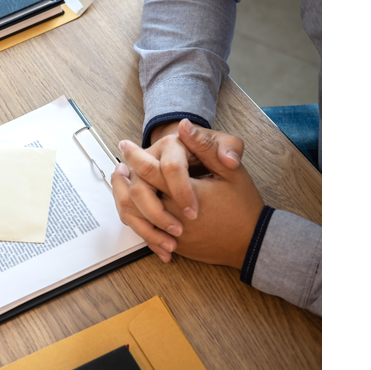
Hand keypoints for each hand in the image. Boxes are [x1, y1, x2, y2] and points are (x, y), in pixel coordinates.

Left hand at [118, 122, 263, 268]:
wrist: (253, 242)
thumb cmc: (243, 205)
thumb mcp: (230, 171)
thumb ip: (204, 147)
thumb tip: (184, 125)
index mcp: (184, 191)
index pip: (149, 171)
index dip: (134, 156)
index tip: (124, 145)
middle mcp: (172, 214)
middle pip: (134, 195)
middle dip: (121, 180)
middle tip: (117, 167)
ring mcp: (171, 233)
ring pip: (135, 217)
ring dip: (124, 199)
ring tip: (122, 184)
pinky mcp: (173, 245)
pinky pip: (146, 234)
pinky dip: (136, 220)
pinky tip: (134, 207)